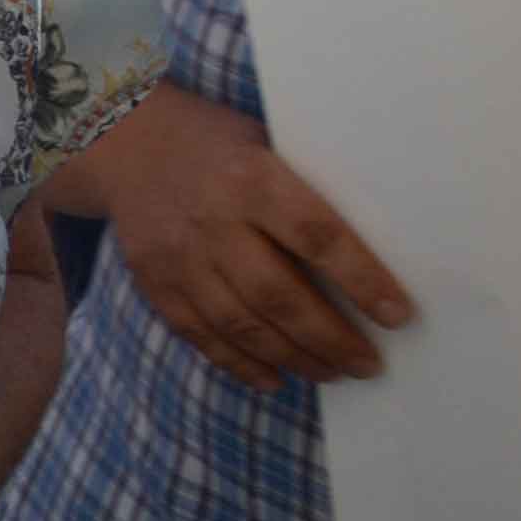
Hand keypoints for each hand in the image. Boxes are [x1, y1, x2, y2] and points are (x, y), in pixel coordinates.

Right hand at [108, 97, 410, 387]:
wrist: (123, 142)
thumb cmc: (218, 145)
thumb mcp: (266, 146)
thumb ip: (305, 194)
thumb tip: (377, 252)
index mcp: (250, 178)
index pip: (316, 235)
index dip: (361, 279)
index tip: (397, 315)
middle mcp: (212, 219)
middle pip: (277, 294)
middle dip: (330, 338)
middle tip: (368, 364)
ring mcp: (176, 254)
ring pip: (240, 323)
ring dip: (293, 357)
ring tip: (332, 372)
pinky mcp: (153, 280)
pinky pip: (199, 333)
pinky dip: (239, 363)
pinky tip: (275, 378)